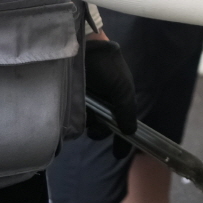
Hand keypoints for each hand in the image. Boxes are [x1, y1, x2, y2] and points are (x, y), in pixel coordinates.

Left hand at [84, 37, 138, 158]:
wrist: (82, 47)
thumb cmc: (106, 65)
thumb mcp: (122, 87)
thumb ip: (126, 110)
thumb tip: (130, 132)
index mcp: (119, 99)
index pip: (123, 123)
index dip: (122, 140)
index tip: (118, 155)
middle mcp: (104, 102)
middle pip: (104, 127)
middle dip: (100, 131)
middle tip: (94, 126)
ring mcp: (88, 101)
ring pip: (89, 124)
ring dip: (88, 125)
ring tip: (83, 114)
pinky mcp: (72, 100)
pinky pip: (75, 117)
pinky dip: (75, 119)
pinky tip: (73, 112)